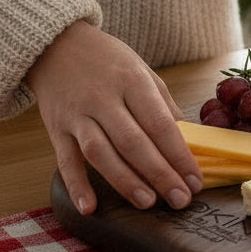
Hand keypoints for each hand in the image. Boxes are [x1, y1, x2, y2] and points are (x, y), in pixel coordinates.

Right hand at [26, 21, 201, 214]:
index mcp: (132, 82)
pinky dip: (75, 185)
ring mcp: (77, 115)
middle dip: (159, 173)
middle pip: (133, 142)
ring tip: (147, 203)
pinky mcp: (55, 128)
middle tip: (180, 199)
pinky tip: (88, 207)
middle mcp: (103, 98)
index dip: (179, 155)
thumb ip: (164, 106)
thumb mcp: (142, 71)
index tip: (196, 180)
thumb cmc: (107, 60)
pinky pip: (65, 160)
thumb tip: (189, 141)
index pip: (160, 124)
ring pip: (101, 153)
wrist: (54, 44)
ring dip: (125, 181)